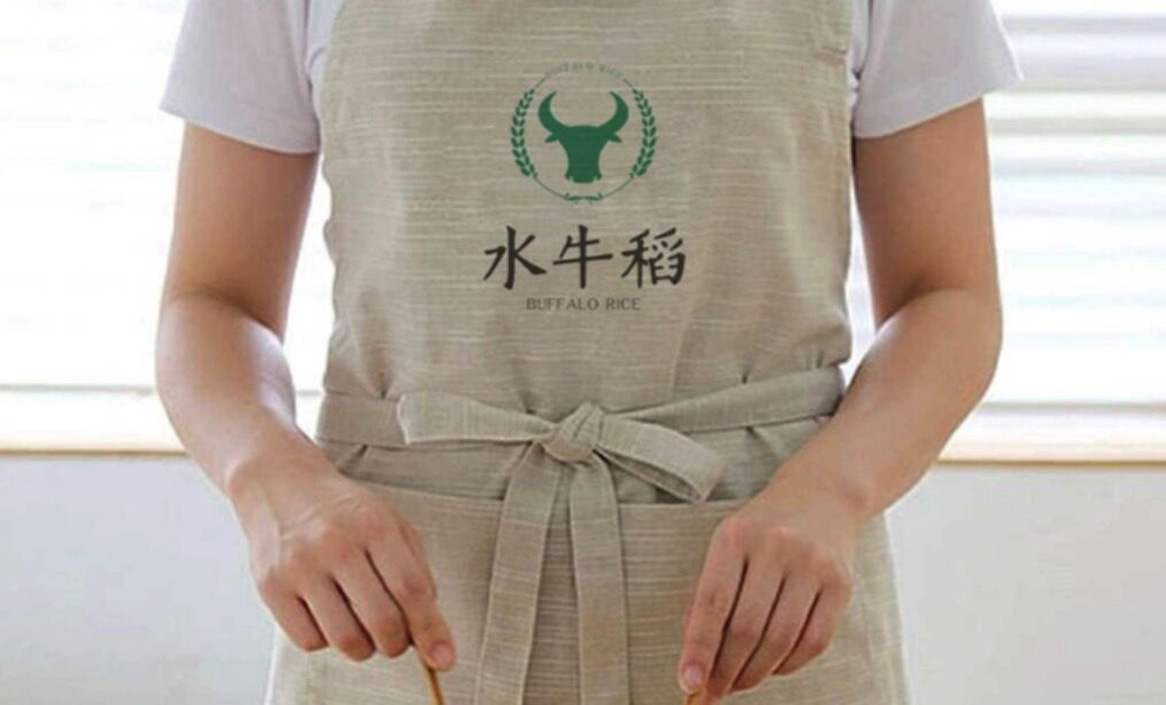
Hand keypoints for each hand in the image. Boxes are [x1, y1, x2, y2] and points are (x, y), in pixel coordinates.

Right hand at [227, 441, 455, 669]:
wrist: (280, 484)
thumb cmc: (341, 508)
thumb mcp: (390, 521)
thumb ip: (416, 568)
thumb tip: (429, 625)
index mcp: (373, 524)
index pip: (411, 588)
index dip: (430, 628)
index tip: (442, 656)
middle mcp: (335, 544)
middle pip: (381, 619)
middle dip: (397, 644)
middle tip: (397, 639)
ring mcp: (299, 566)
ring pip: (345, 638)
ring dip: (364, 648)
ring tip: (365, 630)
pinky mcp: (270, 586)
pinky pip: (309, 640)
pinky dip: (327, 641)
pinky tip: (330, 617)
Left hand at [676, 479, 861, 701]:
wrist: (821, 495)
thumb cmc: (763, 528)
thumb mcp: (728, 546)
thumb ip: (710, 596)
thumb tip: (696, 659)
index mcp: (736, 537)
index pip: (712, 603)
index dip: (698, 648)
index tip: (688, 681)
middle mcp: (775, 547)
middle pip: (747, 628)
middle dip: (725, 670)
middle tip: (713, 692)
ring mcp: (813, 564)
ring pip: (780, 641)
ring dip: (755, 674)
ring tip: (738, 683)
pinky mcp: (841, 583)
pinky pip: (813, 642)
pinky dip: (788, 665)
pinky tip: (772, 667)